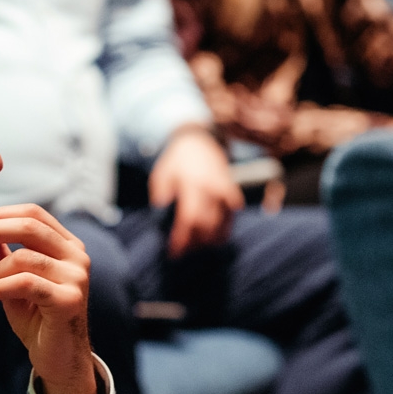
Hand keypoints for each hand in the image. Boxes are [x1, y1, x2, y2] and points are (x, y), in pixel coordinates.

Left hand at [0, 204, 98, 393]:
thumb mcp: (12, 281)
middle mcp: (77, 256)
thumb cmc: (37, 319)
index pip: (33, 213)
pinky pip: (26, 283)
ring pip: (25, 257)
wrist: (58, 359)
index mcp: (67, 245)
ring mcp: (77, 278)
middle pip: (30, 224)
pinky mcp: (69, 300)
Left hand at [148, 126, 242, 257]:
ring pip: (222, 224)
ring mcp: (224, 190)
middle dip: (195, 243)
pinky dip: (224, 231)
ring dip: (209, 241)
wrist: (200, 140)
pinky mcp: (232, 192)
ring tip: (195, 249)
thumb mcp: (161, 173)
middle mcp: (211, 188)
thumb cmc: (176, 160)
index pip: (190, 218)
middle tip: (183, 253)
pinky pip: (231, 218)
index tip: (173, 251)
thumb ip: (161, 193)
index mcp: (192, 184)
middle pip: (207, 225)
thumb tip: (161, 211)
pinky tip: (213, 241)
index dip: (183, 238)